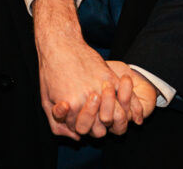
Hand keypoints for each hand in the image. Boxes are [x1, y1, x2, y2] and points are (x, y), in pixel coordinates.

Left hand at [33, 0, 141, 139]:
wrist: (60, 44)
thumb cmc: (50, 71)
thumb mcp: (46, 100)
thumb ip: (57, 123)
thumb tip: (76, 138)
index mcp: (72, 106)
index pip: (82, 130)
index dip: (79, 126)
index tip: (79, 119)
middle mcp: (88, 99)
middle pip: (102, 128)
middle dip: (97, 127)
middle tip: (95, 120)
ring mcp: (101, 87)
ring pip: (118, 115)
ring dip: (115, 119)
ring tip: (111, 116)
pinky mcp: (110, 77)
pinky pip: (127, 97)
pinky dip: (134, 110)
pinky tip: (136, 118)